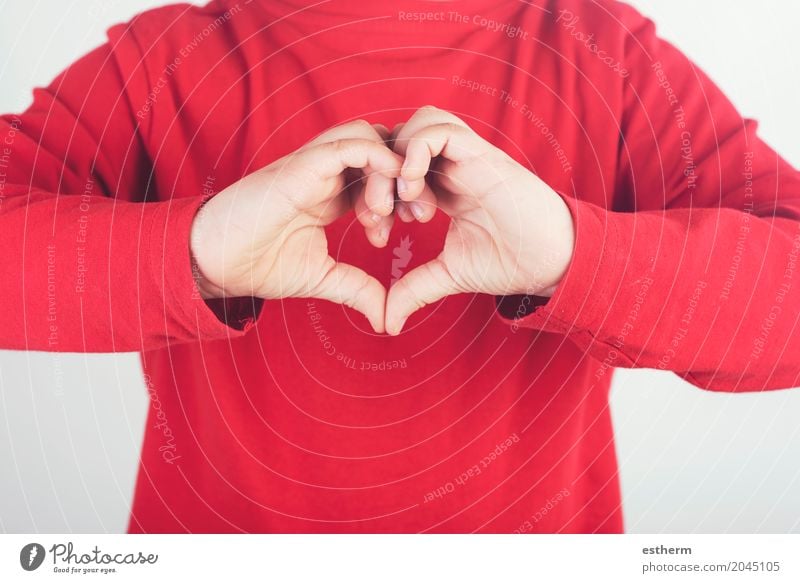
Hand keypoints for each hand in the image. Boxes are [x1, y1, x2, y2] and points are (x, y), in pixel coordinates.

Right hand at [189, 120, 402, 332]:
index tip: (406, 227)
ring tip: (386, 213)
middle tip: (414, 215)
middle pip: (380, 148)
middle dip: (406, 177)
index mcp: (330, 194)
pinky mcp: (304, 164)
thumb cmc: (259, 265)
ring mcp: (314, 165)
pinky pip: (351, 143)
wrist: (215, 262)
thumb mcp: (322, 278)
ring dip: (391, 169)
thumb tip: (387, 318)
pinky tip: (380, 203)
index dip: (401, 195)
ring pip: (369, 136)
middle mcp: (325, 173)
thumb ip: (357, 289)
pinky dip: (376, 161)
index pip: (379, 175)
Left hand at [385, 106, 575, 335]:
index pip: (395, 170)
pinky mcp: (481, 154)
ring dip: (399, 160)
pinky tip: (415, 189)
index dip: (377, 197)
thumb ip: (415, 289)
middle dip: (379, 176)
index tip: (380, 235)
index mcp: (443, 188)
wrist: (551, 261)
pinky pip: (438, 128)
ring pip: (417, 124)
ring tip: (405, 201)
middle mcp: (452, 166)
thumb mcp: (449, 274)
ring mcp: (466, 157)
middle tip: (382, 217)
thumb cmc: (509, 262)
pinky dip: (417, 151)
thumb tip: (387, 322)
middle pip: (399, 141)